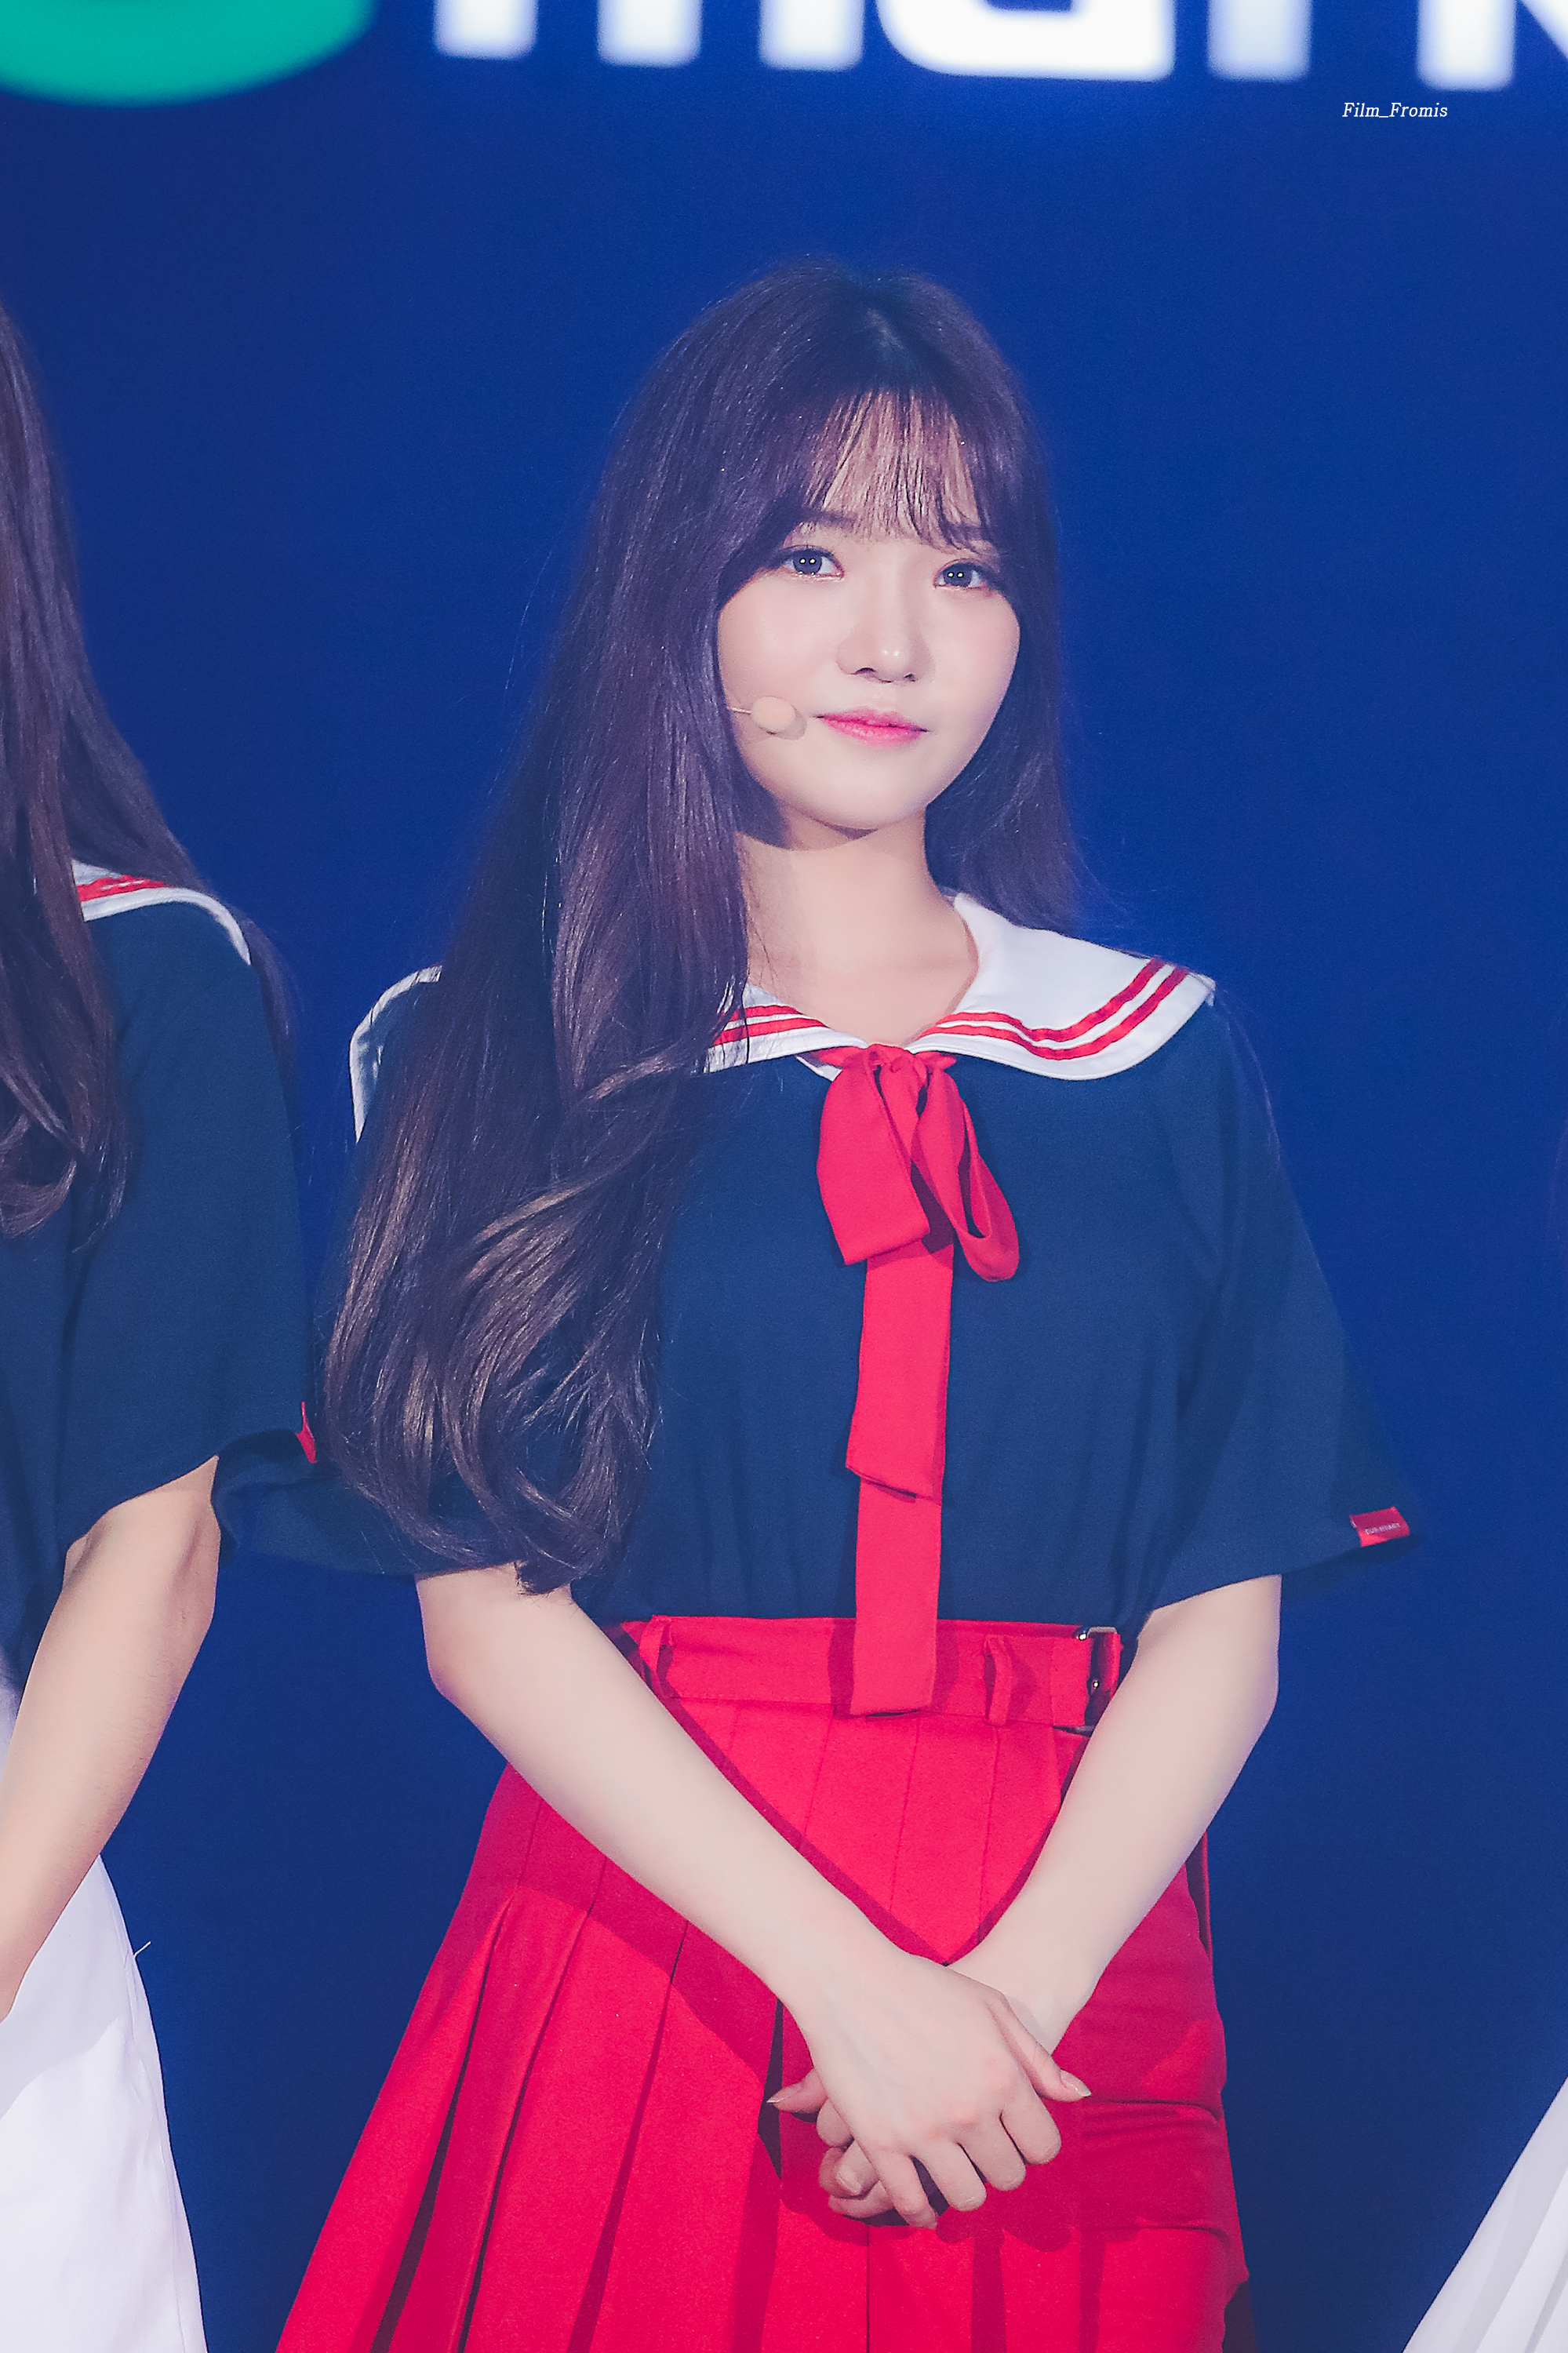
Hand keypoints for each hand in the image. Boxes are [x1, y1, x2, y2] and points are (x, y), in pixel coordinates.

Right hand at [771, 1945, 1088, 2229]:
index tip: (1015, 2135)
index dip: (1032, 2143)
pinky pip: (910, 2201)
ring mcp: (924, 2130)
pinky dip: (920, 2210)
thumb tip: (1078, 2096)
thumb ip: (1037, 2058)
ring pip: (966, 2196)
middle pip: (1007, 2176)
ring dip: (965, 2187)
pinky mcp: (881, 2141)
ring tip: (954, 2167)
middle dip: (1000, 2165)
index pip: (1042, 2147)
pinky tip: (921, 2200)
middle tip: (982, 2149)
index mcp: (1002, 2077)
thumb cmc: (927, 1987)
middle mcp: (970, 2110)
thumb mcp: (993, 2008)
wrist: (851, 1979)